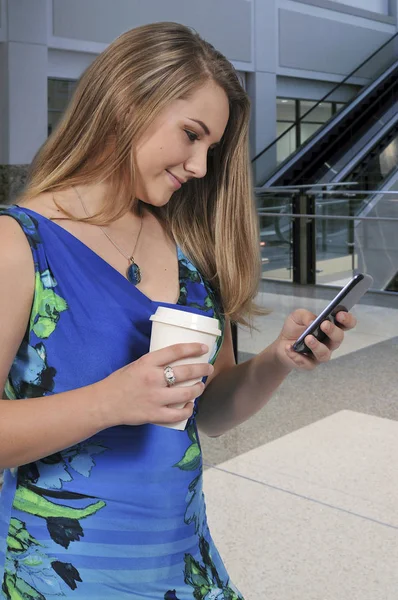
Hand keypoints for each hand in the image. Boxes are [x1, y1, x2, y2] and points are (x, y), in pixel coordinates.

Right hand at [97, 343, 213, 426]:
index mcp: (147, 363)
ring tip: (200, 386)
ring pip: (186, 393)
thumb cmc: (119, 382)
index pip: (175, 351)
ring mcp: (155, 398)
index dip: (192, 348)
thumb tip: (174, 363)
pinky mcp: (154, 414)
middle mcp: (153, 378)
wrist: (104, 403)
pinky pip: (177, 414)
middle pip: (185, 372)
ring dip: (197, 388)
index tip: (203, 348)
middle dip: (202, 369)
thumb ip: (154, 364)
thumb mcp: (136, 365)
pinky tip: (190, 406)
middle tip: (209, 368)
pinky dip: (187, 410)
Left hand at [273, 308, 356, 370]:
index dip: (347, 320)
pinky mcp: (309, 364)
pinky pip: (307, 363)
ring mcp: (320, 354)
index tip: (340, 314)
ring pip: (325, 354)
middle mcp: (329, 342)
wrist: (281, 344)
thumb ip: (305, 315)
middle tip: (324, 325)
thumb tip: (312, 321)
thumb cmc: (295, 328)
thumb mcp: (297, 316)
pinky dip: (297, 355)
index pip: (346, 324)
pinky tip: (289, 347)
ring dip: (317, 346)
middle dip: (333, 331)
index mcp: (330, 328)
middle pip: (338, 338)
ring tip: (307, 338)